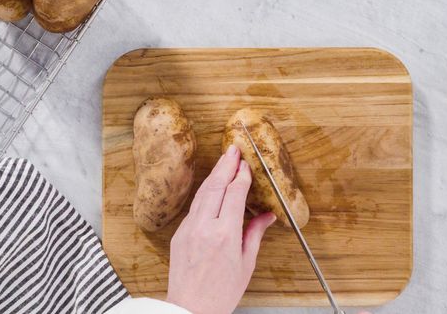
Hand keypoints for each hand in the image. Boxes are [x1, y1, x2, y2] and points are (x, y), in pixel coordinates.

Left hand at [166, 145, 275, 313]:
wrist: (190, 309)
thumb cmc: (221, 292)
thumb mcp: (246, 264)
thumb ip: (255, 234)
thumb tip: (268, 215)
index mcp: (225, 235)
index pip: (234, 195)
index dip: (241, 177)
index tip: (247, 165)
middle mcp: (204, 227)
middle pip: (215, 187)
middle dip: (226, 165)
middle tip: (234, 149)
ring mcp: (188, 229)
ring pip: (202, 194)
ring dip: (214, 174)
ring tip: (224, 160)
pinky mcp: (179, 233)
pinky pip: (194, 206)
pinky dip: (205, 192)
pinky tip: (212, 185)